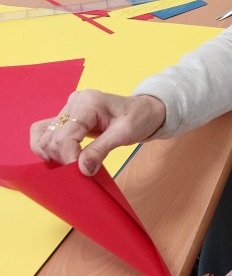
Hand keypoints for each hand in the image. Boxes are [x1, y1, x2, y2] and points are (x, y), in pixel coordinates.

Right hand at [30, 90, 165, 175]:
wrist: (144, 111)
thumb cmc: (138, 118)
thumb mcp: (125, 134)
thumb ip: (101, 150)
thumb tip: (82, 169)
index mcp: (89, 102)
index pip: (65, 136)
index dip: (70, 158)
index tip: (82, 173)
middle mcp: (74, 102)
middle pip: (52, 138)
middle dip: (63, 159)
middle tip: (82, 169)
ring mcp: (68, 108)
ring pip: (44, 137)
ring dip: (53, 155)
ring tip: (74, 163)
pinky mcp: (66, 117)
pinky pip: (45, 132)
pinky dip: (48, 148)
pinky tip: (62, 158)